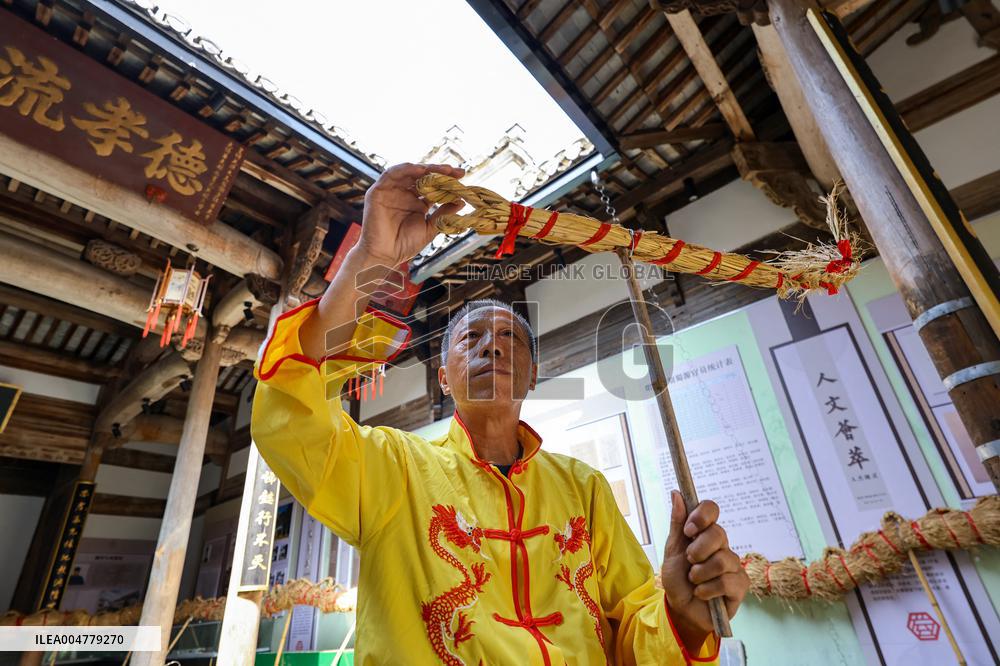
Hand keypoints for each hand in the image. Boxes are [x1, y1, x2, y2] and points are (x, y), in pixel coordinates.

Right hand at [355, 162, 466, 266]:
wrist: (385, 255)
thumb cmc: (405, 245)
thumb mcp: (429, 227)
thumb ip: (443, 213)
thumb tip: (461, 202)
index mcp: (417, 203)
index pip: (433, 186)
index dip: (446, 180)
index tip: (461, 176)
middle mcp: (404, 194)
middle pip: (422, 177)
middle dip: (439, 172)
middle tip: (455, 171)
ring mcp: (391, 191)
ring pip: (408, 172)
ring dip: (425, 168)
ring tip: (441, 170)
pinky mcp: (378, 191)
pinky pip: (391, 174)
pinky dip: (406, 169)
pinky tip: (420, 170)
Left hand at [660, 491, 748, 650]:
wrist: (680, 610)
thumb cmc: (677, 579)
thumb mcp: (672, 550)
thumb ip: (677, 523)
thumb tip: (676, 493)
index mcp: (704, 532)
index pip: (711, 509)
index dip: (702, 516)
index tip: (689, 530)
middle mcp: (722, 545)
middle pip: (718, 533)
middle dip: (697, 550)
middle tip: (690, 562)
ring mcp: (733, 565)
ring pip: (722, 560)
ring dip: (700, 574)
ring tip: (694, 581)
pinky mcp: (740, 585)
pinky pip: (727, 581)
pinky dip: (707, 589)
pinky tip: (702, 594)